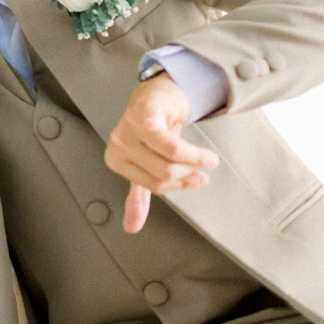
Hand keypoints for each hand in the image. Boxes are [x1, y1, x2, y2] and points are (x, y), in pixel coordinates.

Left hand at [103, 73, 218, 233]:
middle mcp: (118, 144)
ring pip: (170, 156)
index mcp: (115, 160)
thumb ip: (139, 194)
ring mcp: (129, 126)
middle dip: (189, 172)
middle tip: (204, 167)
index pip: (154, 185)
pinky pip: (166, 137)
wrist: (156, 95)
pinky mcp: (144, 111)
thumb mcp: (144, 164)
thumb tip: (131, 228)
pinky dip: (188, 148)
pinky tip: (200, 150)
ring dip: (196, 158)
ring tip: (208, 158)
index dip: (179, 184)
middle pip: (163, 172)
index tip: (197, 179)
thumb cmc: (152, 131)